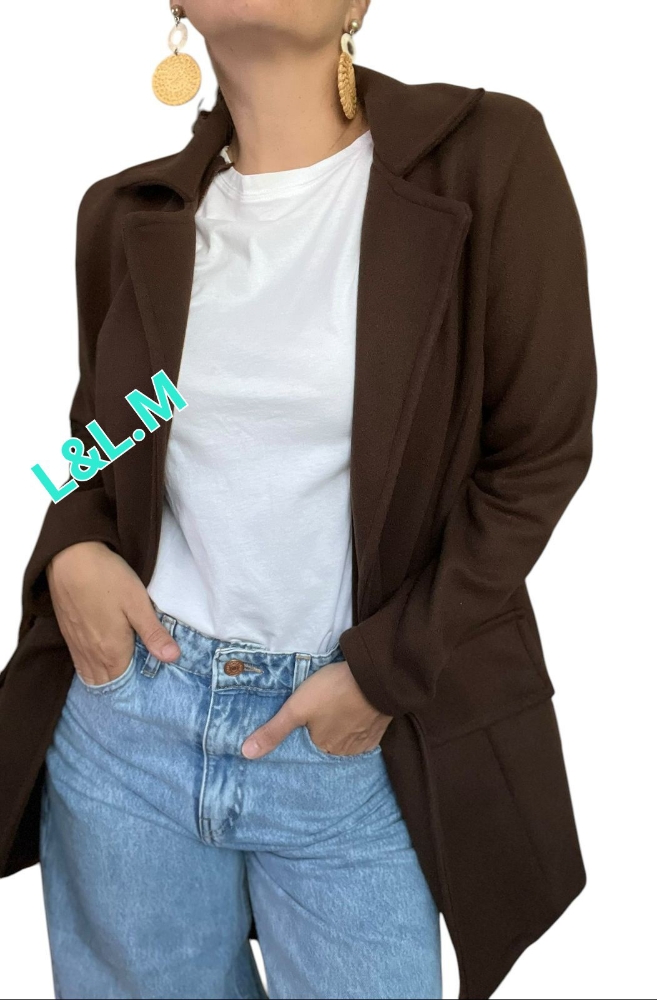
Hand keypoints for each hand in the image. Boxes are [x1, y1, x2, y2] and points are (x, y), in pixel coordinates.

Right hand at [46, 541, 180, 685]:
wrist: (71, 558)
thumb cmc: (108, 578)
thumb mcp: (138, 604)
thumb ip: (154, 634)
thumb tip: (172, 658)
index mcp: (111, 651)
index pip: (123, 684)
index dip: (135, 687)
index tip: (148, 685)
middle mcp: (91, 653)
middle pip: (105, 683)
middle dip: (120, 686)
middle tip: (137, 680)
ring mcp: (76, 644)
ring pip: (90, 674)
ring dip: (105, 678)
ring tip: (121, 672)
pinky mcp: (68, 632)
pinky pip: (79, 662)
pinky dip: (90, 667)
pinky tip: (101, 657)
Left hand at [240, 659, 392, 758]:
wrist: (375, 677)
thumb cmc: (332, 691)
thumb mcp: (296, 707)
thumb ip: (273, 730)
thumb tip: (246, 754)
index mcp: (323, 749)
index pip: (307, 750)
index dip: (303, 737)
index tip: (303, 727)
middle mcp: (344, 752)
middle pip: (327, 745)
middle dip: (322, 734)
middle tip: (319, 717)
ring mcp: (364, 743)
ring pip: (346, 740)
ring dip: (340, 730)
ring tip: (335, 713)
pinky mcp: (378, 730)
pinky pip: (363, 735)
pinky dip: (357, 727)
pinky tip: (353, 714)